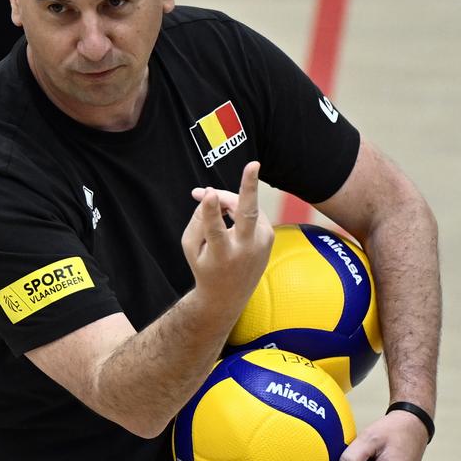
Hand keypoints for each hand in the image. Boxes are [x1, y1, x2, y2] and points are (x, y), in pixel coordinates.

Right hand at [182, 161, 273, 313]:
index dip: (210, 212)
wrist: (228, 296)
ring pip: (245, 206)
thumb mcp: (191, 246)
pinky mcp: (269, 236)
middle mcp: (245, 249)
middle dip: (249, 188)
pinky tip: (226, 213)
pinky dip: (238, 207)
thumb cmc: (204, 267)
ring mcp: (261, 243)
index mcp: (221, 255)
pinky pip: (251, 211)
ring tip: (208, 198)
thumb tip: (213, 193)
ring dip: (228, 198)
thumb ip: (199, 219)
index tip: (209, 195)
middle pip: (248, 215)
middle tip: (253, 164)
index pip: (215, 231)